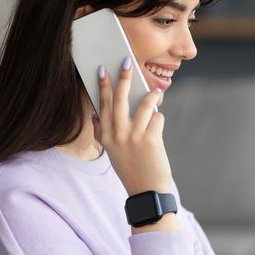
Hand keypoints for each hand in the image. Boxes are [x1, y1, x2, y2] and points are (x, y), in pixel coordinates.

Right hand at [91, 57, 172, 194]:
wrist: (146, 192)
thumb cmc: (131, 170)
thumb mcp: (111, 153)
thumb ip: (102, 135)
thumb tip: (95, 116)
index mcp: (105, 137)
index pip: (102, 105)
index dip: (103, 86)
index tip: (102, 70)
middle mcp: (117, 135)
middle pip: (119, 99)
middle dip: (123, 78)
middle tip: (127, 62)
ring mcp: (134, 137)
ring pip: (144, 105)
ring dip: (151, 96)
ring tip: (155, 93)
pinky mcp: (151, 140)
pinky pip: (158, 118)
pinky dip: (159, 119)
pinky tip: (158, 127)